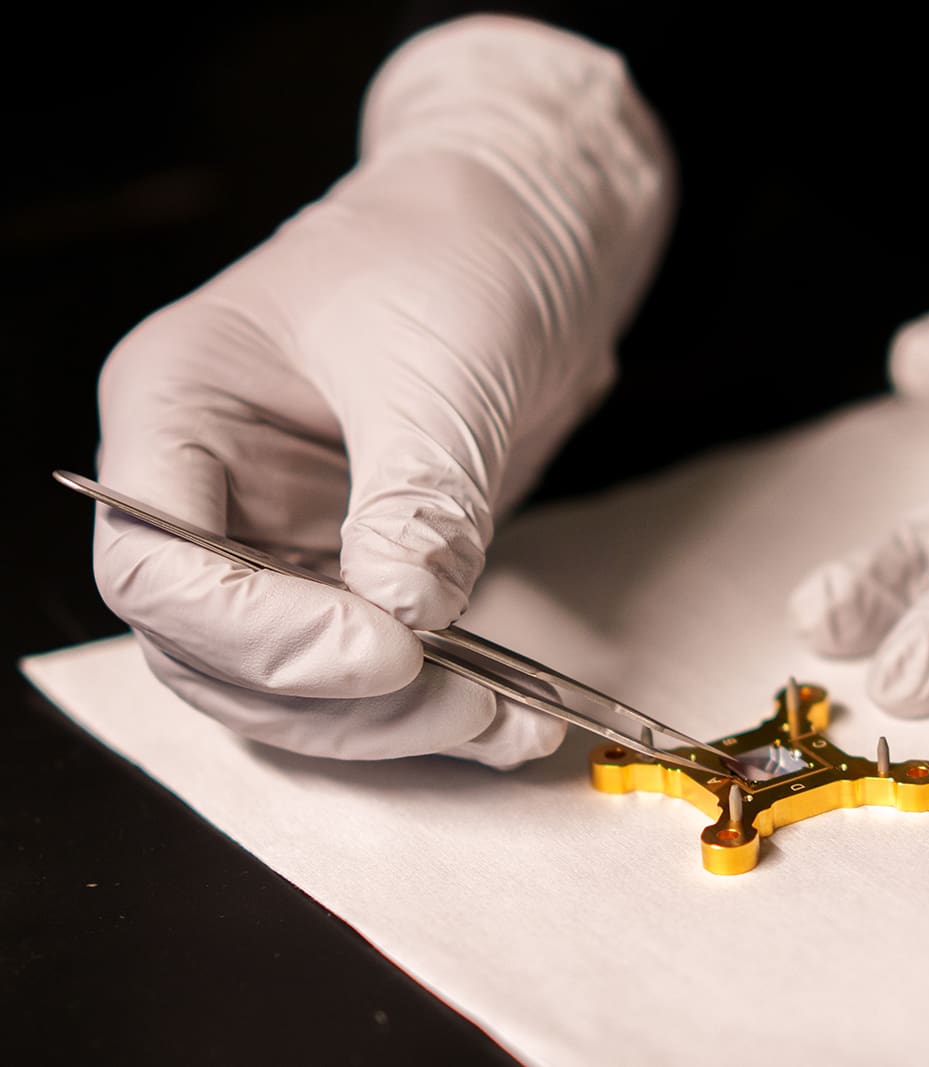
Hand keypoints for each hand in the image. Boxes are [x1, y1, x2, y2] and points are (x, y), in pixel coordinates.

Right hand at [92, 17, 672, 766]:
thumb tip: (408, 615)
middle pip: (217, 653)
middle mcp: (214, 490)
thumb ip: (417, 492)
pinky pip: (378, 674)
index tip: (386, 652)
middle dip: (335, 700)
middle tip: (457, 705)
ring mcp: (285, 541)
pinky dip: (440, 710)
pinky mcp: (363, 574)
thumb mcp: (440, 361)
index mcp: (180, 407)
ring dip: (395, 726)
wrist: (529, 240)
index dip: (260, 633)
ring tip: (507, 726)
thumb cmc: (456, 250)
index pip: (158, 566)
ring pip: (293, 688)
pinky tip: (519, 723)